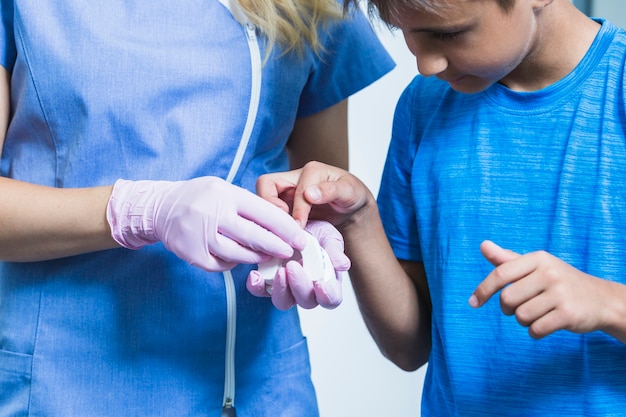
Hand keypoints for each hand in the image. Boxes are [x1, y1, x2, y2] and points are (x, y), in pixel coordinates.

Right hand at [106, 177, 306, 270]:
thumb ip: (249, 205)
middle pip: (254, 237)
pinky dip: (233, 262)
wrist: (161, 207)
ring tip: (266, 254)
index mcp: (226, 194)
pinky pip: (222, 265)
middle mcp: (213, 214)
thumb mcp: (224, 189)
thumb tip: (282, 224)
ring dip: (257, 256)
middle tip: (290, 252)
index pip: (264, 213)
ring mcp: (201, 235)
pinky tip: (236, 256)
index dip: (286, 228)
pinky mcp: (192, 254)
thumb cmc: (201, 197)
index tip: (300, 238)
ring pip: (239, 254)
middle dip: (277, 246)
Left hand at [246, 220, 350, 309]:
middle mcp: (307, 289)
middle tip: (293, 266)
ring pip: (283, 302)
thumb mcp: (328, 235)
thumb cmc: (314, 231)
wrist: (291, 221)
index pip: (331, 299)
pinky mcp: (268, 282)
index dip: (327, 296)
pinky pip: (260, 292)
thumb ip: (335, 249)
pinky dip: (257, 287)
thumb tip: (343, 265)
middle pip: (306, 302)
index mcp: (326, 281)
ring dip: (281, 289)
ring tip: (279, 270)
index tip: (320, 284)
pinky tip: (255, 275)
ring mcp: (287, 288)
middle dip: (299, 286)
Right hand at [255, 161, 371, 227]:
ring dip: (269, 217)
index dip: (293, 207)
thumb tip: (309, 193)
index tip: (300, 225)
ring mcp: (288, 193)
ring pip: (263, 199)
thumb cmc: (352, 195)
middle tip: (282, 227)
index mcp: (310, 171)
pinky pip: (270, 213)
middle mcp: (294, 179)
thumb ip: (331, 191)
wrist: (352, 208)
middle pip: (265, 185)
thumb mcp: (349, 192)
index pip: (289, 185)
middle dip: (269, 207)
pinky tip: (284, 236)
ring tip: (282, 234)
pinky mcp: (286, 207)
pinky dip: (273, 224)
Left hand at [469, 240, 618, 338]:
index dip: (483, 290)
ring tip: (538, 313)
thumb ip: (507, 259)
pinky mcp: (568, 314)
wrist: (600, 299)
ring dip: (523, 321)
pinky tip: (546, 324)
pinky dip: (535, 332)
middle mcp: (549, 273)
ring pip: (521, 316)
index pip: (500, 274)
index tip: (473, 303)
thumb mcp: (535, 266)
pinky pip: (536, 330)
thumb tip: (483, 245)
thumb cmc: (557, 281)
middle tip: (519, 307)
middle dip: (507, 308)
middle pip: (508, 299)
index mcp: (538, 258)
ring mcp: (560, 294)